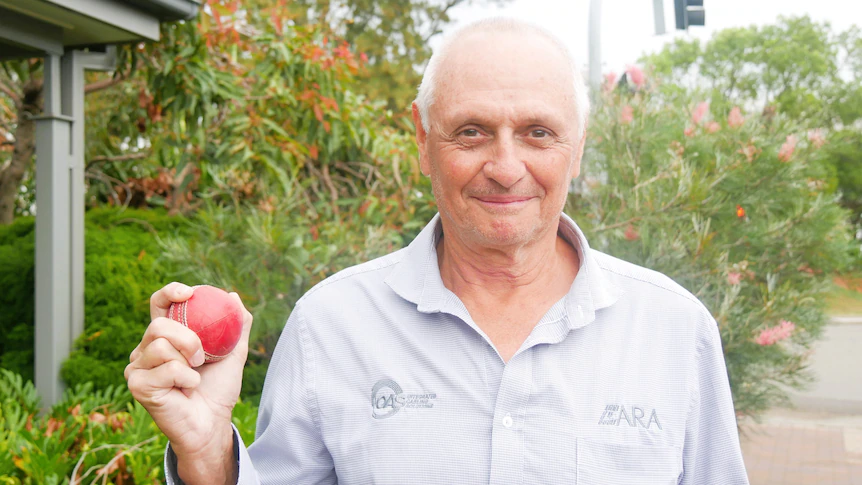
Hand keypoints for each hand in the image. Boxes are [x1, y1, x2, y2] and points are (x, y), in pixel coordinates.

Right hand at [125, 282, 252, 483]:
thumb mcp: (234, 353)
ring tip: (195, 374)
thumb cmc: (218, 389)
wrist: (212, 422)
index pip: (159, 304)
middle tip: (201, 356)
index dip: (169, 293)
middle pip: (158, 325)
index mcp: (166, 336)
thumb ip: (236, 325)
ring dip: (187, 360)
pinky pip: (165, 368)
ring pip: (160, 345)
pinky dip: (185, 378)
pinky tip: (187, 389)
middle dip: (187, 337)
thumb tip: (233, 296)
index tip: (188, 294)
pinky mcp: (137, 384)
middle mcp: (146, 349)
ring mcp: (137, 367)